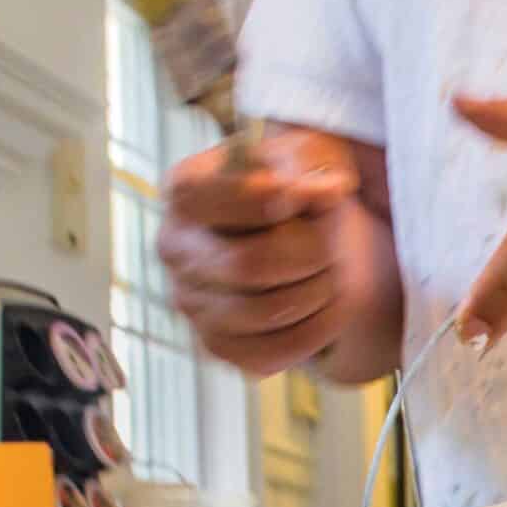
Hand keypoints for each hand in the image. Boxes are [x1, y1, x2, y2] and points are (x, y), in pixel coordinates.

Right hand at [159, 126, 363, 375]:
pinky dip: (318, 329)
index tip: (304, 195)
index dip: (268, 200)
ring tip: (330, 269)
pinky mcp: (218, 345)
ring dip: (321, 291)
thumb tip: (327, 192)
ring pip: (267, 313)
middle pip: (248, 265)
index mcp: (183, 191)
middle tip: (332, 240)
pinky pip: (275, 352)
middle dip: (311, 253)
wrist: (296, 229)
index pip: (213, 200)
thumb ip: (310, 166)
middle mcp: (174, 248)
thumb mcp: (305, 153)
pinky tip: (327, 303)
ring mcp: (190, 302)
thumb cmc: (295, 182)